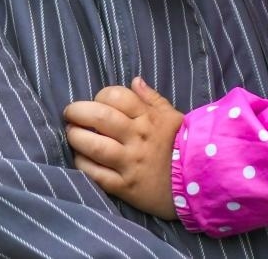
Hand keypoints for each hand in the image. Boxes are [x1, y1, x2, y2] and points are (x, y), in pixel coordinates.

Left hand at [64, 77, 183, 219]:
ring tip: (71, 133)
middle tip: (70, 113)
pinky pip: (96, 174)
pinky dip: (82, 164)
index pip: (117, 97)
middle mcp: (138, 138)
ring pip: (95, 146)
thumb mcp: (172, 116)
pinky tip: (79, 157)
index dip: (101, 95)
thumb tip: (134, 80)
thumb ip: (151, 98)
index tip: (96, 101)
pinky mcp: (125, 187)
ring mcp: (131, 163)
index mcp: (149, 118)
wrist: (198, 184)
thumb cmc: (181, 145)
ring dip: (76, 137)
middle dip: (78, 112)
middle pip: (101, 118)